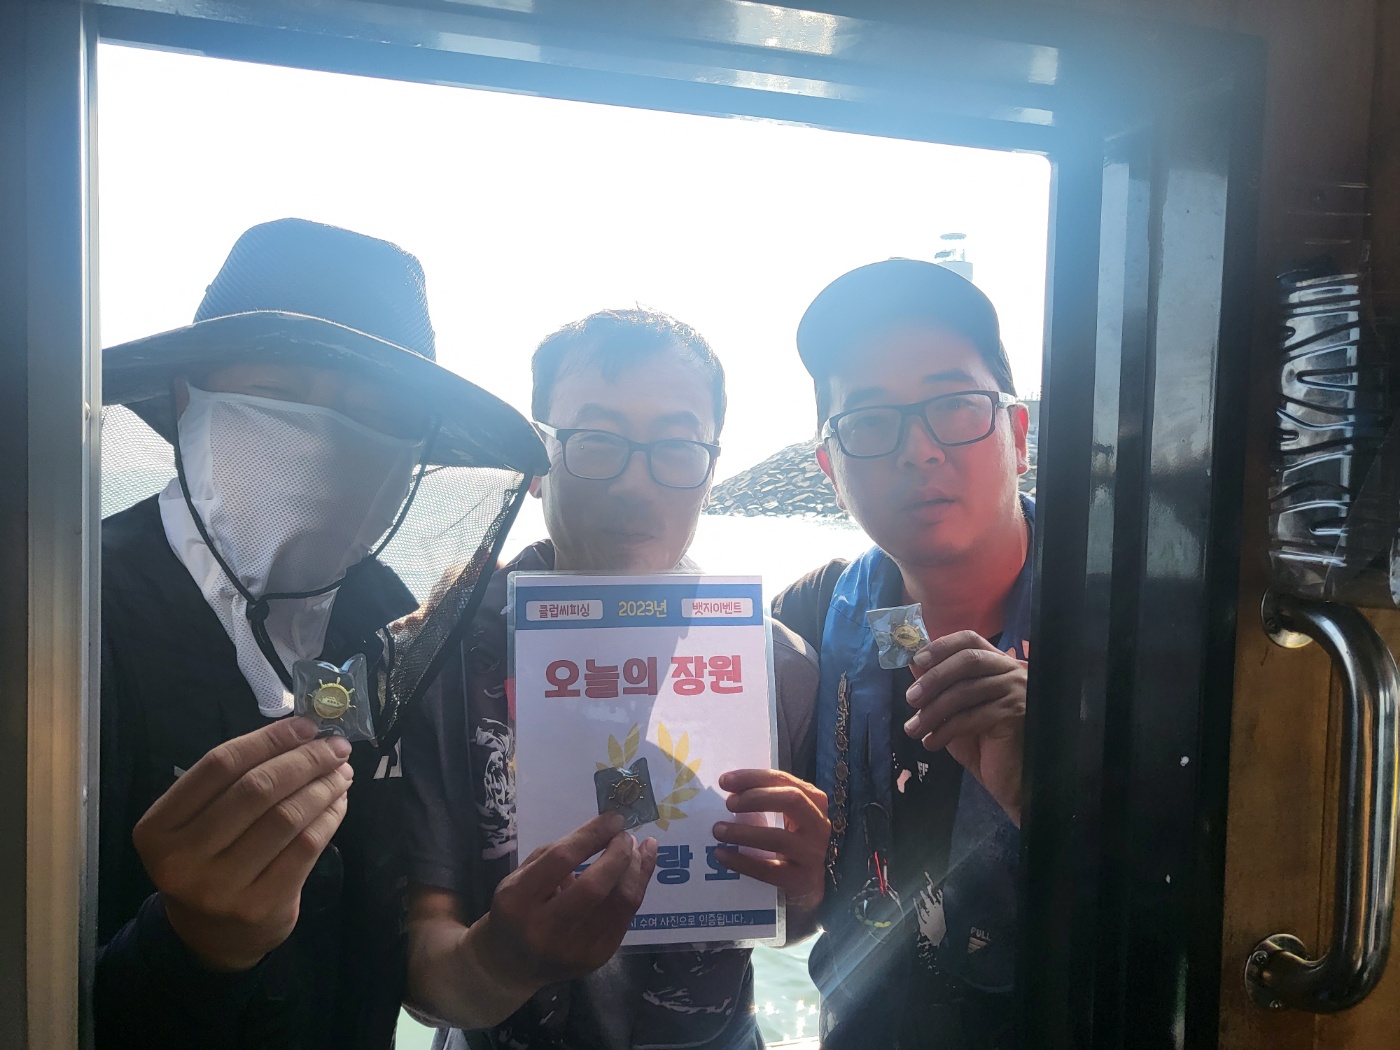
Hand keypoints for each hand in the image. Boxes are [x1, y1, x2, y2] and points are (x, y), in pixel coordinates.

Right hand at [132, 716, 353, 971]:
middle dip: (304, 760)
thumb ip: (234, 781)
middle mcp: (182, 860)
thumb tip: (301, 733)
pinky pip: (306, 847)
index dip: (268, 739)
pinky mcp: (260, 906)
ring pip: (285, 818)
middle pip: (256, 790)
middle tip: (335, 747)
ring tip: (342, 772)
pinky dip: (329, 817)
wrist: (212, 937)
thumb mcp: (198, 823)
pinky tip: (339, 802)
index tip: (306, 725)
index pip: (219, 765)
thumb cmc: (209, 862)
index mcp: (158, 828)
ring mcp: (221, 888)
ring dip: (323, 786)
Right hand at [476, 813, 656, 990]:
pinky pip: (626, 917)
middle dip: (619, 854)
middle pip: (595, 886)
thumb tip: (607, 830)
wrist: (512, 964)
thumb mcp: (523, 875)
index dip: (593, 834)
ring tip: (639, 848)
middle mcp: (545, 929)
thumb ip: (558, 853)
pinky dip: (638, 887)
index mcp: (518, 900)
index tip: (614, 818)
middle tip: (626, 835)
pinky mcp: (597, 958)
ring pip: (620, 902)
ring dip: (636, 868)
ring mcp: (574, 948)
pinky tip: (641, 868)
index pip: (562, 859)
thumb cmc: (518, 907)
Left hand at [711, 769, 828, 911]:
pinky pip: (768, 870)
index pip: (784, 780)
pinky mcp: (801, 880)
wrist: (807, 883)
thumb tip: (727, 790)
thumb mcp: (786, 815)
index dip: (753, 778)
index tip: (725, 781)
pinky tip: (721, 854)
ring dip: (743, 832)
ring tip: (718, 830)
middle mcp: (818, 824)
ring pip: (778, 838)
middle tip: (728, 804)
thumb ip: (766, 800)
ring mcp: (813, 853)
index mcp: (813, 800)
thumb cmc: (790, 840)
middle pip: (791, 801)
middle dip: (755, 798)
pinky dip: (741, 861)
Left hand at [903, 631, 1025, 824]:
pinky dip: (946, 729)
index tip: (917, 660)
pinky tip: (931, 743)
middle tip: (910, 699)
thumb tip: (913, 664)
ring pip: (966, 691)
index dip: (942, 646)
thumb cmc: (982, 743)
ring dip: (933, 710)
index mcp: (996, 663)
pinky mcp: (1015, 714)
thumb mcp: (954, 711)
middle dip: (934, 678)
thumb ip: (938, 687)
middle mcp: (1011, 670)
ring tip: (913, 729)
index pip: (970, 639)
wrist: (1009, 780)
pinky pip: (972, 716)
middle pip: (968, 660)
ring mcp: (1017, 690)